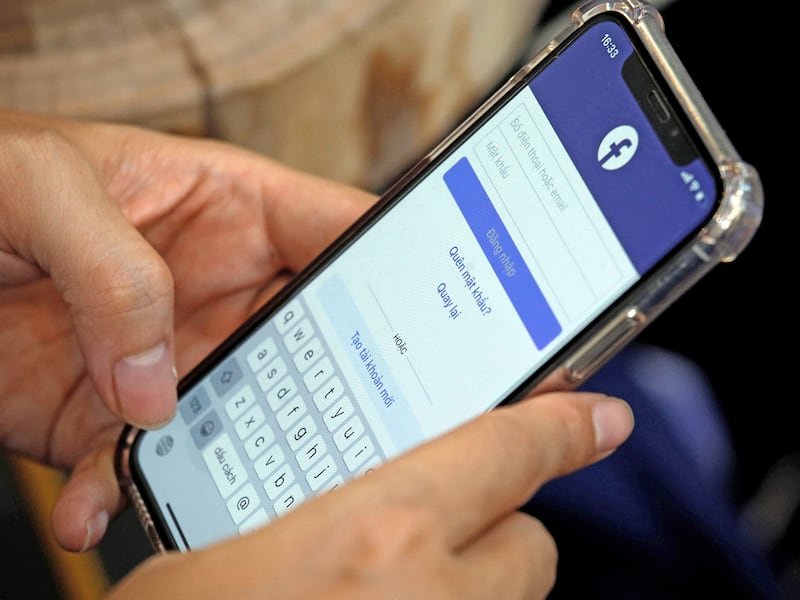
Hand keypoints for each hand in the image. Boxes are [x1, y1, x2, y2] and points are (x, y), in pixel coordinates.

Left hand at [0, 109, 374, 550]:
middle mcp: (218, 287)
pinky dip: (119, 493)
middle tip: (349, 435)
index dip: (397, 271)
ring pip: (239, 418)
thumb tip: (155, 382)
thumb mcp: (41, 183)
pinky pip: (142, 463)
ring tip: (213, 491)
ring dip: (229, 460)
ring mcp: (172, 354)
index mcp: (231, 208)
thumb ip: (114, 267)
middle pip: (313, 342)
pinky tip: (90, 505)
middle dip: (336, 390)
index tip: (437, 325)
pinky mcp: (114, 411)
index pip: (340, 234)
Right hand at [108, 390, 632, 598]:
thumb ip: (297, 520)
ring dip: (472, 589)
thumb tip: (330, 507)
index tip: (598, 417)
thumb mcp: (208, 557)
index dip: (562, 427)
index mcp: (377, 538)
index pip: (506, 454)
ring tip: (396, 588)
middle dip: (494, 529)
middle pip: (529, 543)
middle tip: (427, 532)